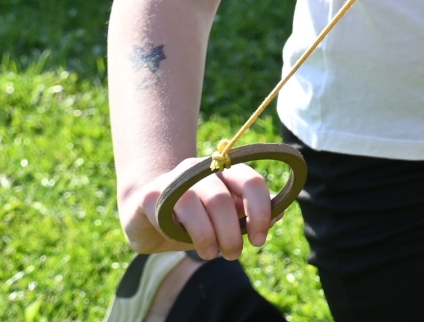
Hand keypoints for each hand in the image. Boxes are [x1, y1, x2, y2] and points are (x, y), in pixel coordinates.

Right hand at [123, 157, 276, 258]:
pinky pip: (173, 212)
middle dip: (232, 233)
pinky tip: (184, 242)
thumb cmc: (191, 219)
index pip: (252, 182)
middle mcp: (202, 169)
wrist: (143, 215)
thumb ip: (248, 215)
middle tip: (233, 254)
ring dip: (211, 237)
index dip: (260, 211)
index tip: (259, 238)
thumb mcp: (223, 219)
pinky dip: (184, 233)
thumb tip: (279, 214)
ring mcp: (176, 178)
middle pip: (224, 198)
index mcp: (225, 171)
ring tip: (211, 254)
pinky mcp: (152, 194)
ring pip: (202, 204)